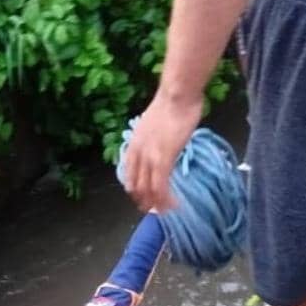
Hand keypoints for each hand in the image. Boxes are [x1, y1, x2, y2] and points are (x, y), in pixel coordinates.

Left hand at [122, 89, 202, 212]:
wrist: (177, 95)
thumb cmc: (173, 104)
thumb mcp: (156, 124)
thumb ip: (155, 138)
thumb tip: (163, 144)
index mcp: (134, 144)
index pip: (128, 174)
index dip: (135, 189)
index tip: (145, 197)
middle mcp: (137, 153)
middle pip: (135, 186)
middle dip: (144, 201)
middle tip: (155, 209)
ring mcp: (149, 157)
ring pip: (147, 190)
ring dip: (155, 204)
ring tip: (165, 211)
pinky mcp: (162, 159)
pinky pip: (160, 186)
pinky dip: (166, 199)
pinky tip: (173, 204)